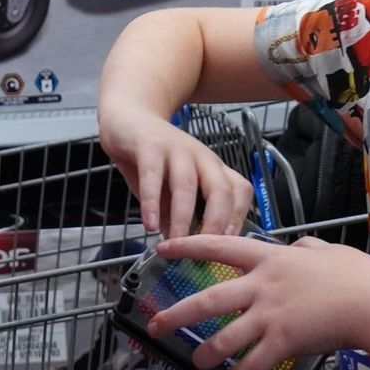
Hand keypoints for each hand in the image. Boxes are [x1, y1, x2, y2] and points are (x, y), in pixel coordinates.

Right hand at [99, 106, 253, 237]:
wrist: (129, 117)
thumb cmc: (154, 157)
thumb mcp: (172, 188)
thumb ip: (179, 213)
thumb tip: (183, 247)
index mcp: (213, 168)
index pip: (240, 191)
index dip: (238, 218)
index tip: (226, 246)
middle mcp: (201, 157)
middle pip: (221, 189)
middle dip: (215, 223)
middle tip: (203, 251)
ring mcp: (177, 149)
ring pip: (187, 184)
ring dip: (183, 218)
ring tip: (175, 244)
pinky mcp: (150, 145)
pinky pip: (153, 176)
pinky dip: (152, 201)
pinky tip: (149, 224)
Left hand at [145, 233, 369, 369]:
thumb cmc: (353, 274)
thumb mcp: (322, 250)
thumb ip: (304, 248)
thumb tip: (299, 247)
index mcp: (269, 258)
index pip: (219, 246)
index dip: (188, 246)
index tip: (164, 248)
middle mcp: (263, 286)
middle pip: (209, 300)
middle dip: (177, 315)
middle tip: (156, 325)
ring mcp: (271, 315)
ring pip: (225, 338)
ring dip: (207, 353)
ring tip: (198, 361)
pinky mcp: (284, 341)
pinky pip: (253, 363)